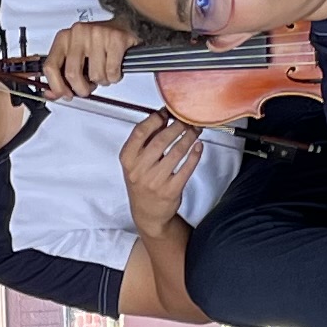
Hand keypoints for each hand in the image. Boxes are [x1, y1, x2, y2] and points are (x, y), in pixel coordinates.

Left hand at [45, 20, 142, 98]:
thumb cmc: (97, 44)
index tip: (66, 94)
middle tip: (88, 87)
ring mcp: (97, 34)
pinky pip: (112, 72)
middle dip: (82, 89)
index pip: (50, 67)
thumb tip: (51, 94)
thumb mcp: (74, 57)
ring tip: (104, 71)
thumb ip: (61, 76)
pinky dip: (114, 77)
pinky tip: (114, 68)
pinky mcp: (116, 38)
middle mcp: (78, 33)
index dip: (58, 87)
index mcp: (64, 38)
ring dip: (102, 81)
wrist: (122, 26)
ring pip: (95, 75)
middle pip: (72, 74)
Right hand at [120, 107, 205, 236]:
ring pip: (176, 152)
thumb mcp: (135, 163)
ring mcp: (155, 181)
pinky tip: (198, 146)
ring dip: (189, 137)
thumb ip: (146, 141)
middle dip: (177, 125)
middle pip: (161, 140)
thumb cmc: (142, 184)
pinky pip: (186, 168)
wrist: (148, 214)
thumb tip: (163, 118)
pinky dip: (195, 155)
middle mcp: (139, 170)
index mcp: (128, 159)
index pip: (140, 132)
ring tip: (195, 130)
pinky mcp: (170, 190)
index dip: (156, 118)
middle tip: (186, 119)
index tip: (167, 112)